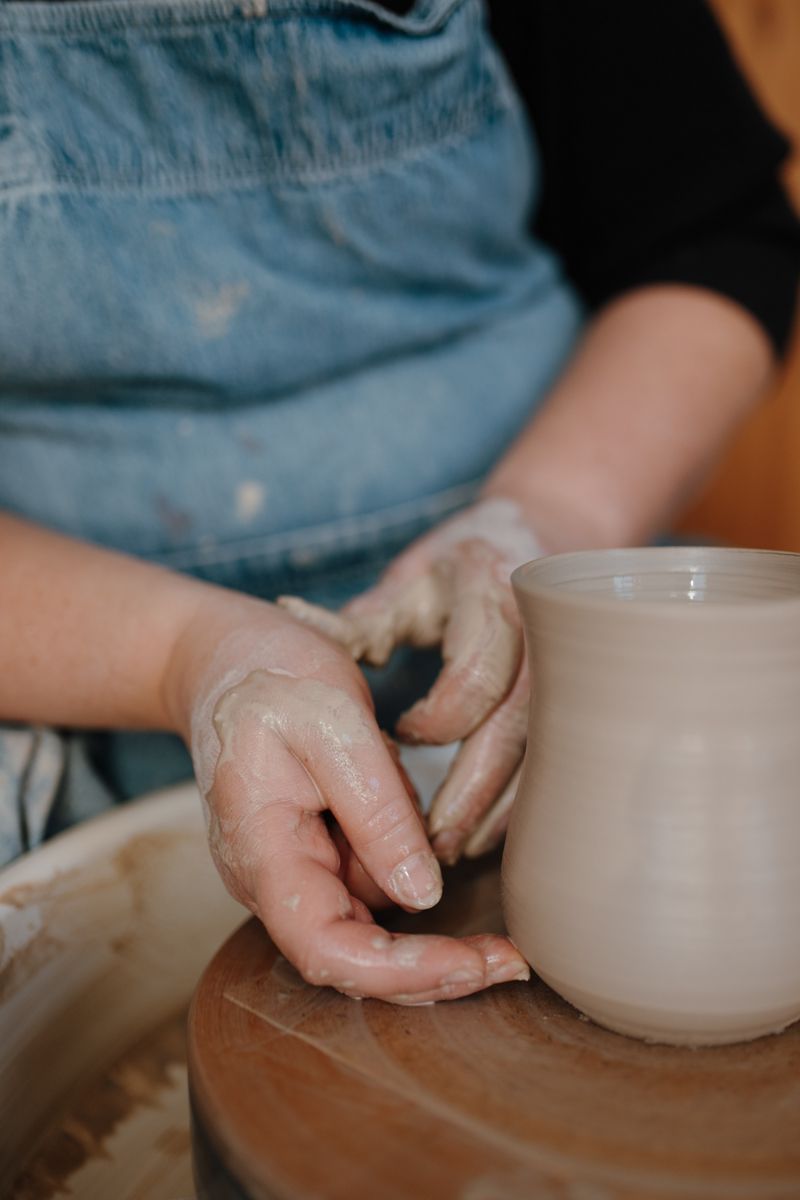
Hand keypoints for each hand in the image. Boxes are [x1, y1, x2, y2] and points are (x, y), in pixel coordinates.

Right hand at [165, 592, 528, 1002]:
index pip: (328, 952)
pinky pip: (373, 879)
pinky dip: (410, 867)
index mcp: (263, 854)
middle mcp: (274, 880)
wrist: (226, 657)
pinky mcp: (320, 852)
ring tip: (428, 823)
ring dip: (426, 909)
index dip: (401, 976)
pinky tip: (415, 814)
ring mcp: (297, 869)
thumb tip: (421, 894)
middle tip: (512, 960)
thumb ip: (376, 810)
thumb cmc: (270, 677)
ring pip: (374, 919)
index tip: (474, 966)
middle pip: (355, 957)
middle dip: (434, 968)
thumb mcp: (333, 722)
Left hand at [279, 498, 543, 863]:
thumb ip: (367, 617)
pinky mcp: (580, 694)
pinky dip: (522, 798)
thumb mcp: (412, 575)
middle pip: (519, 723)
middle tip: (430, 840)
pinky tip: (486, 828)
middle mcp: (544, 629)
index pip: (477, 668)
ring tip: (454, 847)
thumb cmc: (461, 562)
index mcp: (493, 589)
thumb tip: (297, 627)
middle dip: (474, 788)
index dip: (440, 717)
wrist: (540, 539)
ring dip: (501, 806)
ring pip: (546, 750)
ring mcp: (572, 663)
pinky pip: (558, 758)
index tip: (402, 736)